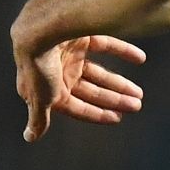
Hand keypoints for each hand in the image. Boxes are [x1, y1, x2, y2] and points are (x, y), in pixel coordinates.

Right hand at [14, 33, 145, 142]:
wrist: (39, 31)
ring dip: (120, 83)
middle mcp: (61, 73)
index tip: (118, 118)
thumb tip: (29, 138)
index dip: (98, 114)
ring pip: (100, 72)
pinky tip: (140, 58)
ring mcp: (71, 55)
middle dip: (115, 100)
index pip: (78, 106)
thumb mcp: (39, 98)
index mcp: (50, 90)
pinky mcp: (81, 37)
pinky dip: (124, 51)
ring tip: (139, 92)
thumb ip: (39, 118)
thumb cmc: (38, 68)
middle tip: (137, 105)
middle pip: (93, 90)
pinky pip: (106, 44)